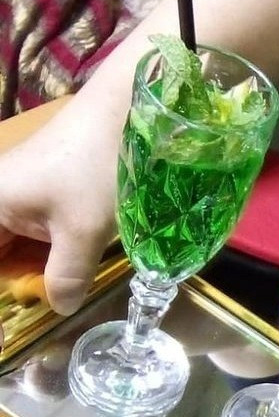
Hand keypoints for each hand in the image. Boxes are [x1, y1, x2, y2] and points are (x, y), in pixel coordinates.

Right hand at [0, 89, 121, 314]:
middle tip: (55, 297)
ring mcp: (20, 188)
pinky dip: (55, 247)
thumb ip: (66, 277)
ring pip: (20, 241)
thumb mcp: (83, 233)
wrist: (128, 108)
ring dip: (42, 265)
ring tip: (68, 284)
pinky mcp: (46, 183)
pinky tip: (78, 259)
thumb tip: (60, 308)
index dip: (7, 285)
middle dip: (24, 279)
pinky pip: (38, 226)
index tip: (29, 304)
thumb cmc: (98, 168)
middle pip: (2, 253)